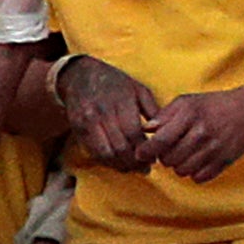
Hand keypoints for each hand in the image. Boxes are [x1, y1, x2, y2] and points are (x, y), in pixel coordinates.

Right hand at [56, 54, 162, 171]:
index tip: (154, 157)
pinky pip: (93, 152)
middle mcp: (101, 113)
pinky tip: (118, 162)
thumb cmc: (114, 82)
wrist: (80, 75)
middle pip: (120, 147)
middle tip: (146, 167)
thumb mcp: (138, 89)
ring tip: (133, 168)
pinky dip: (106, 161)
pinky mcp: (77, 129)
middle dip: (135, 161)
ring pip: (105, 153)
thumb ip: (152, 110)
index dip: (145, 150)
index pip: (133, 134)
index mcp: (120, 102)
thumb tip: (166, 131)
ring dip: (121, 165)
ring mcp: (87, 122)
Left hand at [142, 87, 243, 182]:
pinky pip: (199, 178)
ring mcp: (214, 149)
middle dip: (165, 157)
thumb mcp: (187, 102)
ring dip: (179, 166)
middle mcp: (202, 133)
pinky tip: (198, 161)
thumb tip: (146, 130)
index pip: (160, 141)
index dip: (146, 151)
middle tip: (171, 149)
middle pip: (169, 160)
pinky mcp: (225, 161)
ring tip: (185, 155)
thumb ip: (164, 115)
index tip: (141, 153)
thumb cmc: (212, 105)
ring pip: (182, 171)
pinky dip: (195, 173)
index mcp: (189, 116)